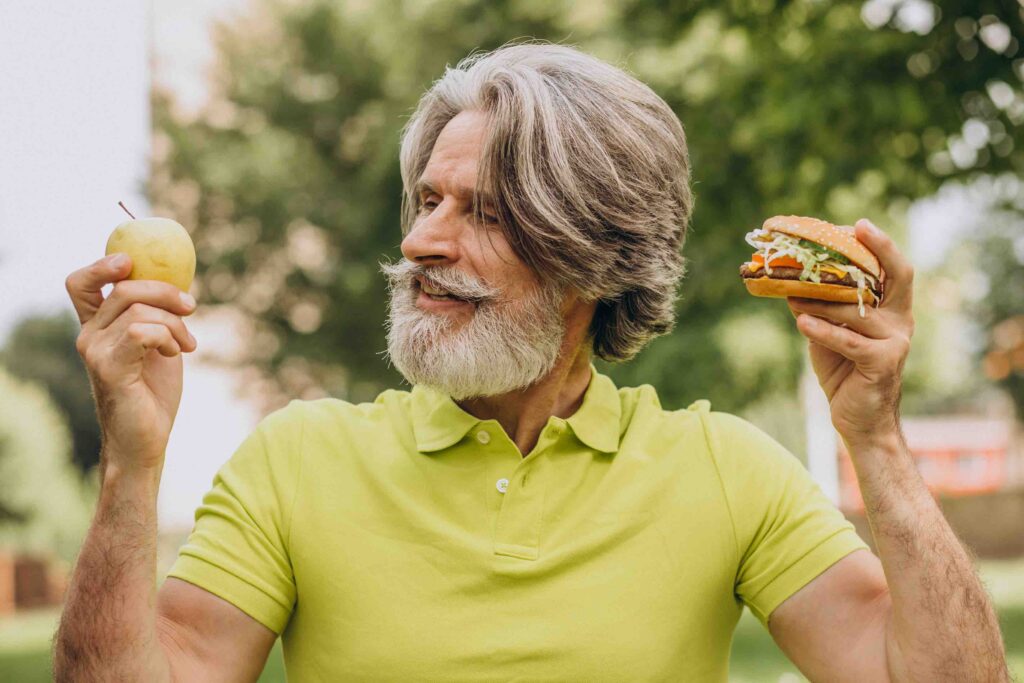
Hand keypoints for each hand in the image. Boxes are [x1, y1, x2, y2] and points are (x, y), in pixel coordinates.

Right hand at [66, 253, 197, 471]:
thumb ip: (157, 314)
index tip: (131, 262)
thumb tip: (178, 282)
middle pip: (125, 289)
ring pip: (139, 310)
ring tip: (187, 344)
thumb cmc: (153, 393)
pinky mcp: (109, 367)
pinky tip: (175, 353)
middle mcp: (88, 336)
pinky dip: (167, 337)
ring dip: (175, 323)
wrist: (146, 439)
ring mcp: (95, 351)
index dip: (103, 266)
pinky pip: (142, 332)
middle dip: (167, 293)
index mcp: (97, 327)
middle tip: (191, 307)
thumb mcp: (159, 343)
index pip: (81, 284)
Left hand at [787, 218, 914, 445]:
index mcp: (892, 309)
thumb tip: (789, 280)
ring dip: (821, 300)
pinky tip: (801, 322)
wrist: (859, 420)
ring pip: (857, 310)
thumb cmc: (844, 370)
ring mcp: (895, 342)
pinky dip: (823, 330)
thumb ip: (817, 306)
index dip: (879, 245)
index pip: (894, 269)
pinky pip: (848, 340)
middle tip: (844, 233)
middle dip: (874, 251)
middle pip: (897, 277)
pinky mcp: (882, 363)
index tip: (856, 226)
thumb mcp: (828, 331)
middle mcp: (900, 321)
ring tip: (791, 291)